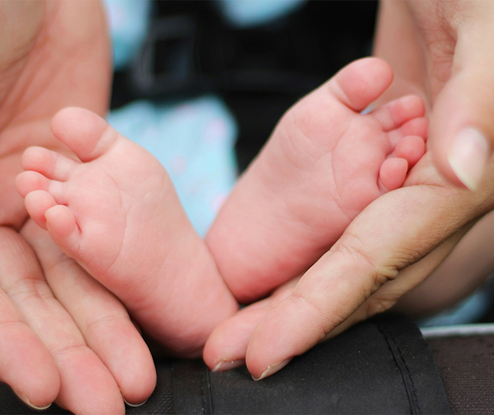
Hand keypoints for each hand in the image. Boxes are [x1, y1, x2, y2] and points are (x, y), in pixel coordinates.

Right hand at [0, 1, 153, 411]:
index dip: (5, 341)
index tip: (44, 388)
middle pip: (28, 298)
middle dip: (68, 352)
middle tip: (107, 403)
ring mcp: (36, 199)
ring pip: (72, 276)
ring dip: (102, 328)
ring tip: (134, 380)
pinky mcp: (84, 183)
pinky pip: (105, 236)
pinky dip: (120, 275)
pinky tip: (142, 318)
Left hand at [204, 0, 493, 378]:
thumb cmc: (479, 2)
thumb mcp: (484, 33)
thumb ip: (477, 104)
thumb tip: (463, 172)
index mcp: (453, 180)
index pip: (375, 258)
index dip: (319, 311)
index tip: (266, 353)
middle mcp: (424, 200)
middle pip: (349, 279)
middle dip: (289, 324)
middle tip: (227, 354)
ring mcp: (395, 193)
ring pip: (339, 265)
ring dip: (287, 302)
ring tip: (234, 332)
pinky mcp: (373, 178)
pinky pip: (336, 235)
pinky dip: (302, 268)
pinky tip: (268, 286)